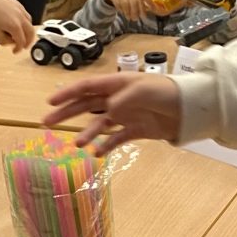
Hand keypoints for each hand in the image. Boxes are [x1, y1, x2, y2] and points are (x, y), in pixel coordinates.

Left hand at [0, 0, 34, 51]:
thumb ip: (4, 41)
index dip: (18, 49)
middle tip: (24, 46)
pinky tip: (17, 22)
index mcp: (15, 26)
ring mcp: (19, 8)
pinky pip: (25, 14)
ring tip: (21, 34)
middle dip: (28, 41)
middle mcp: (20, 17)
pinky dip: (24, 21)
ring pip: (30, 22)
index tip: (15, 51)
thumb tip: (10, 42)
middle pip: (31, 32)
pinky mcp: (16, 2)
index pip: (22, 41)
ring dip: (27, 30)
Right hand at [44, 72, 179, 153]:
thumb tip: (108, 110)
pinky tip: (97, 153)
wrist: (189, 109)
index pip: (86, 87)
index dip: (67, 93)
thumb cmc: (166, 92)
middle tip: (47, 123)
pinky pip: (115, 139)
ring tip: (78, 143)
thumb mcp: (143, 90)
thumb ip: (123, 99)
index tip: (50, 101)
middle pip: (86, 105)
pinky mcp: (135, 130)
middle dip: (66, 113)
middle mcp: (117, 99)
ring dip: (87, 133)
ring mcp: (125, 115)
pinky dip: (105, 145)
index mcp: (116, 84)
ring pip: (98, 124)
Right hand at [105, 0, 147, 19]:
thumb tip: (153, 10)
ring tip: (129, 18)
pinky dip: (120, 9)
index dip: (145, 6)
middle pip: (134, 2)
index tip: (145, 16)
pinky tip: (122, 13)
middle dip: (135, 12)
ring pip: (125, 3)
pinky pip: (118, 3)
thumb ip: (144, 2)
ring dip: (127, 12)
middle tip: (135, 19)